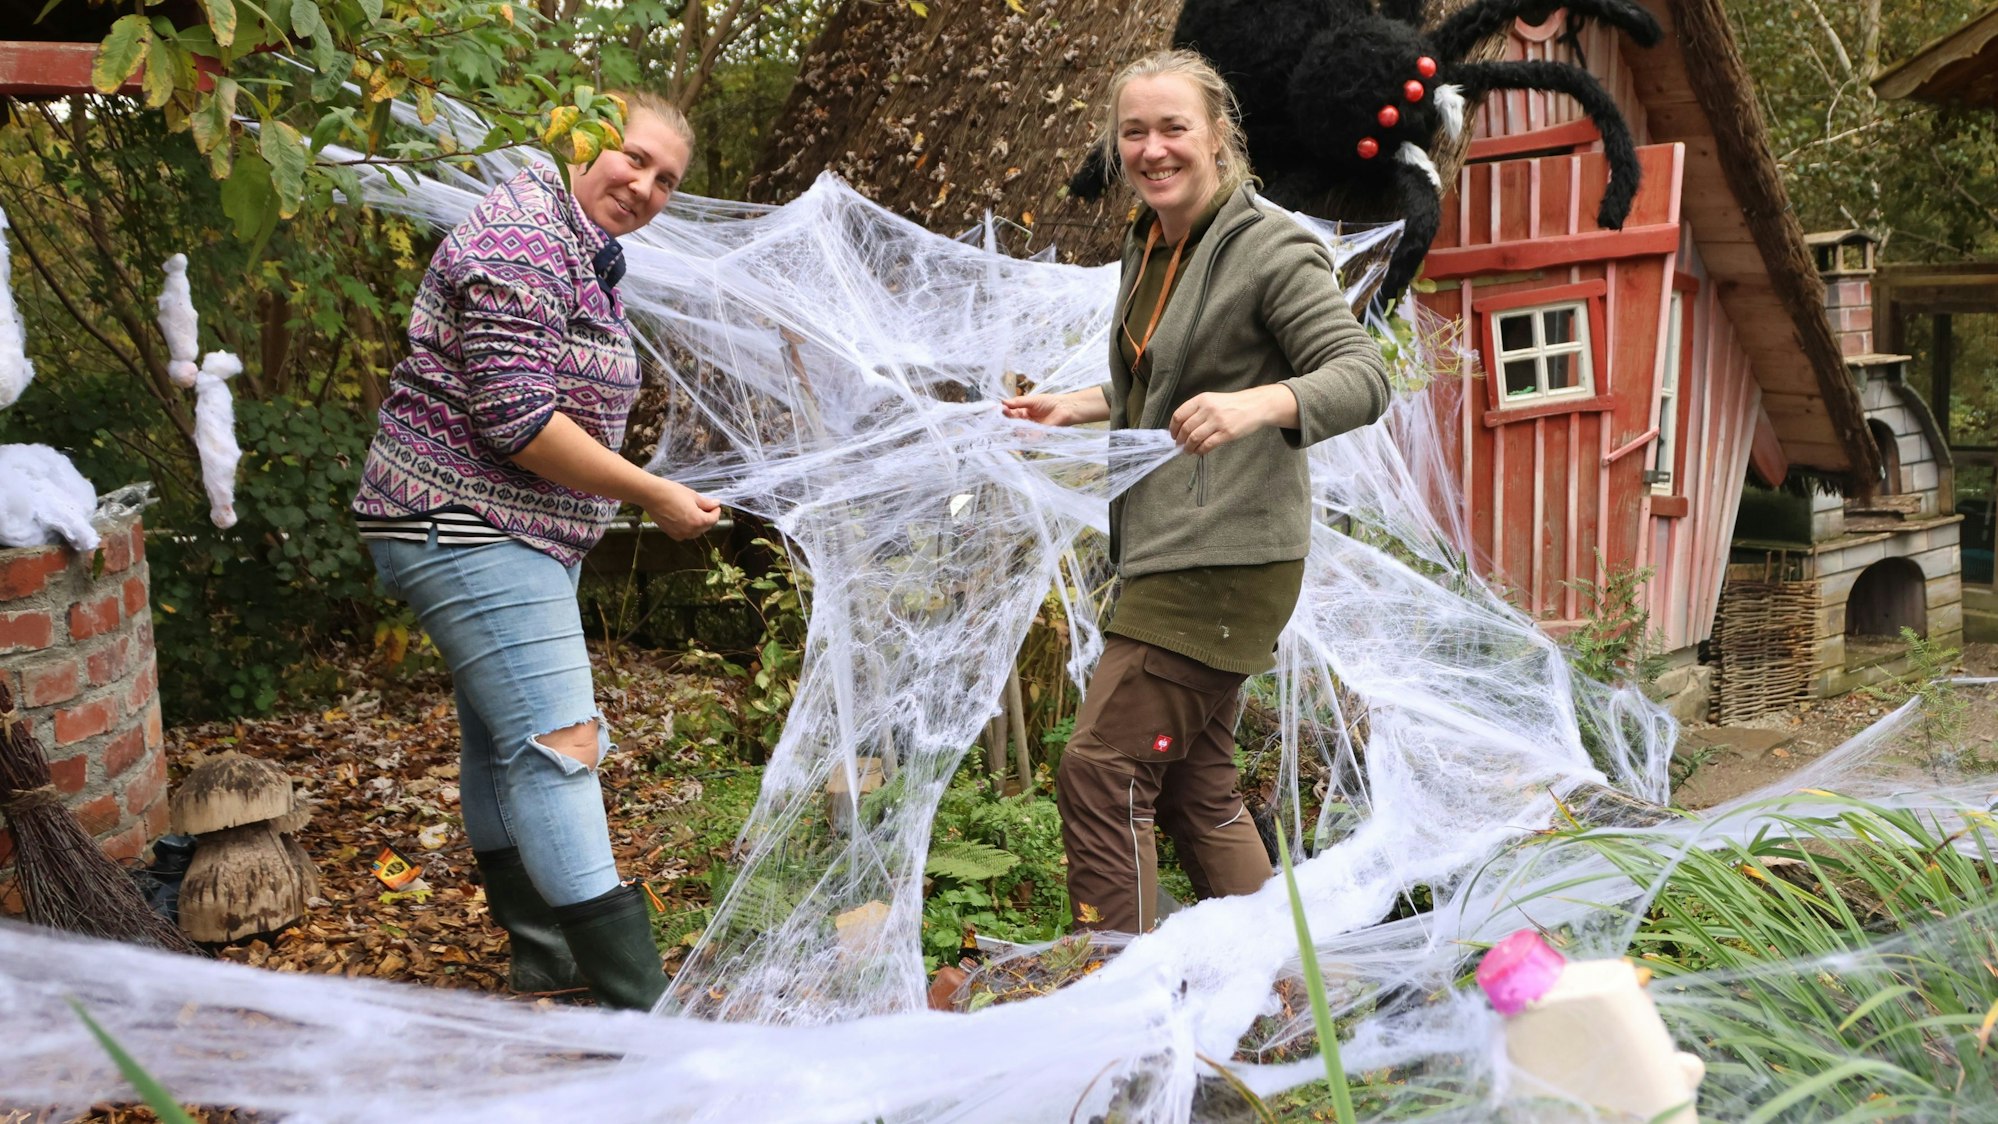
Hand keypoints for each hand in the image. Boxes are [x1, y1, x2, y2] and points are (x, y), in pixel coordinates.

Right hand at [643, 479, 722, 540]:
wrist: (651, 495)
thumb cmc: (671, 492)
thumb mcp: (692, 495)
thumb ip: (706, 503)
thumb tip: (715, 504)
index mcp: (697, 521)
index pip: (713, 519)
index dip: (716, 512)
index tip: (716, 505)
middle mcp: (690, 531)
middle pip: (705, 527)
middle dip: (708, 518)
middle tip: (707, 507)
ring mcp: (680, 534)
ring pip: (695, 532)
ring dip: (699, 524)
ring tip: (696, 511)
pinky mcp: (671, 533)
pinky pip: (685, 533)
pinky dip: (688, 527)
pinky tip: (685, 517)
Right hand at [1001, 389, 1107, 427]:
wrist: (1064, 408)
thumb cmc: (1049, 402)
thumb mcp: (1032, 400)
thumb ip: (1018, 402)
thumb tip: (1003, 402)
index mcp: (1022, 411)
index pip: (1009, 412)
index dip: (1003, 411)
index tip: (996, 409)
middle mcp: (1024, 421)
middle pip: (1011, 422)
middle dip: (1006, 418)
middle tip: (1004, 412)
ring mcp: (1030, 429)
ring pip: (1017, 431)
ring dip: (1013, 427)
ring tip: (1011, 420)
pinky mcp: (1036, 436)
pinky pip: (1027, 438)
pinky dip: (1022, 436)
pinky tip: (1019, 431)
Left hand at [1169, 387, 1289, 454]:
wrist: (1255, 405)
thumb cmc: (1233, 404)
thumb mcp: (1213, 400)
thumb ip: (1197, 410)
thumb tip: (1181, 427)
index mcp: (1202, 399)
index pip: (1179, 415)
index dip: (1173, 428)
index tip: (1173, 435)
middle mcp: (1208, 409)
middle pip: (1185, 428)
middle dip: (1180, 440)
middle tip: (1180, 445)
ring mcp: (1217, 421)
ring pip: (1194, 438)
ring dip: (1188, 447)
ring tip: (1188, 451)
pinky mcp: (1226, 433)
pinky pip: (1207, 445)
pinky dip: (1200, 451)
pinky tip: (1199, 451)